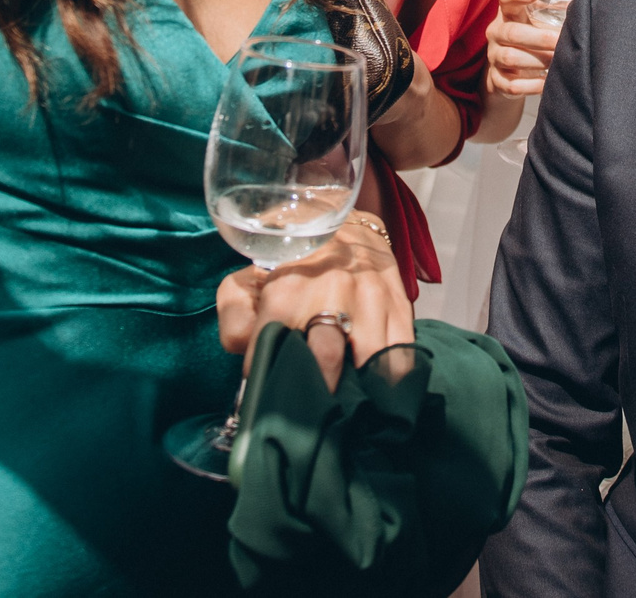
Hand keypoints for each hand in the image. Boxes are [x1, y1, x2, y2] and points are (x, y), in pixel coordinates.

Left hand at [217, 222, 413, 388]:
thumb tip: (248, 358)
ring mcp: (370, 303)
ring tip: (342, 406)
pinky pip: (401, 360)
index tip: (268, 396)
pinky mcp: (400, 310)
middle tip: (306, 413)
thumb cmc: (291, 264)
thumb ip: (234, 319)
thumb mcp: (247, 280)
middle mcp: (331, 295)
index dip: (266, 382)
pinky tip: (375, 391)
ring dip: (354, 393)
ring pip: (366, 368)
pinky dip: (389, 383)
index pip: (270, 354)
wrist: (345, 223)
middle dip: (313, 396)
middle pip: (324, 366)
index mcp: (286, 290)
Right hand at [486, 0, 558, 97]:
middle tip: (559, 41)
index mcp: (508, 13)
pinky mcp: (496, 79)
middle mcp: (497, 32)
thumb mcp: (538, 23)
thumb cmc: (532, 39)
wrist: (510, 72)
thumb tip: (583, 10)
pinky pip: (510, 84)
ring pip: (509, 57)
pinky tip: (546, 83)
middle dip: (539, 38)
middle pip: (511, 32)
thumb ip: (555, 14)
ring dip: (536, 60)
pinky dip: (530, 85)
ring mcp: (494, 56)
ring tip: (555, 62)